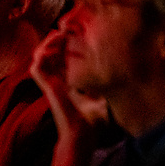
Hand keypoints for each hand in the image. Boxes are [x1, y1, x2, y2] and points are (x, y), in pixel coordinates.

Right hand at [30, 28, 106, 165]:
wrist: (82, 135)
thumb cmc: (93, 122)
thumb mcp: (105, 97)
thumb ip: (110, 86)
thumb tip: (127, 73)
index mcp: (68, 82)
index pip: (62, 58)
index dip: (66, 45)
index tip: (77, 34)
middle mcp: (57, 81)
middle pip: (49, 54)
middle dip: (56, 40)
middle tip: (66, 30)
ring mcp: (50, 83)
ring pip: (39, 57)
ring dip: (47, 44)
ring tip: (58, 34)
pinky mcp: (48, 87)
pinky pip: (37, 67)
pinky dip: (42, 55)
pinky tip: (54, 45)